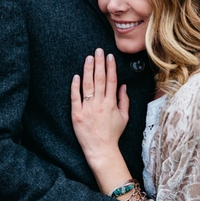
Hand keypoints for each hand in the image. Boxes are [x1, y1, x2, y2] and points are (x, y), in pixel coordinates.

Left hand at [70, 48, 128, 168]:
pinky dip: (75, 86)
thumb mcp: (124, 117)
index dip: (110, 67)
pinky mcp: (77, 114)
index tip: (109, 56)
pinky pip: (75, 97)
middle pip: (100, 79)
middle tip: (98, 51)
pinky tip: (76, 76)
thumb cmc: (113, 134)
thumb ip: (124, 100)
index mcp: (111, 103)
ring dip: (88, 70)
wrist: (101, 150)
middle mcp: (100, 104)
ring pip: (88, 85)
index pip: (112, 80)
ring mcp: (88, 108)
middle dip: (99, 63)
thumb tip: (123, 86)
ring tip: (89, 58)